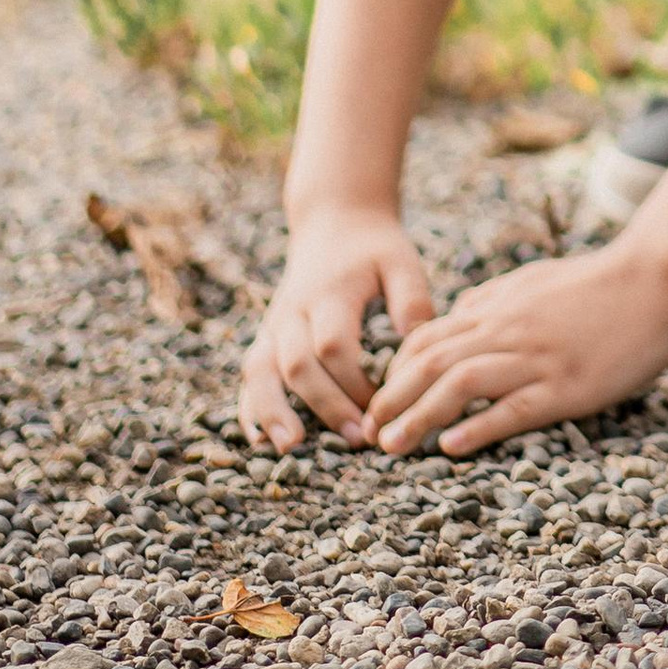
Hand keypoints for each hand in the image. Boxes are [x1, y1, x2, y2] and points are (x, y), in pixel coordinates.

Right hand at [241, 205, 435, 451]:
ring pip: (262, 371)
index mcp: (330, 293)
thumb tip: (417, 342)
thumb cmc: (375, 248)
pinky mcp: (267, 336)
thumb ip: (412, 298)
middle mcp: (294, 311)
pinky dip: (250, 407)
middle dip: (325, 405)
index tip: (383, 405)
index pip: (334, 344)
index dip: (355, 380)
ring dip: (273, 411)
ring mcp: (275, 325)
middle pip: (297, 365)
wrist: (335, 221)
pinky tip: (259, 439)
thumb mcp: (401, 260)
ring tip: (291, 447)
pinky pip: (251, 374)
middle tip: (358, 437)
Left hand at [368, 241, 667, 456]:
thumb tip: (460, 313)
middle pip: (431, 363)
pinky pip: (513, 408)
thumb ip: (495, 298)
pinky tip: (453, 447)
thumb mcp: (536, 280)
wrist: (657, 279)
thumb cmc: (600, 282)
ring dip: (419, 417)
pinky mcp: (566, 385)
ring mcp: (536, 359)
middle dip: (392, 399)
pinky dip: (478, 428)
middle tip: (369, 432)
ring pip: (460, 385)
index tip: (381, 399)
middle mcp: (508, 332)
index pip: (428, 338)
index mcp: (500, 308)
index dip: (396, 372)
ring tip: (393, 446)